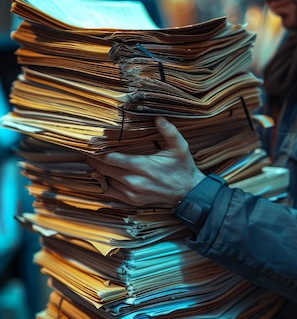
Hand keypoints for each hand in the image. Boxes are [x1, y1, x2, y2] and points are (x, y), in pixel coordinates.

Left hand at [86, 117, 205, 206]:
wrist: (188, 193)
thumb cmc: (183, 168)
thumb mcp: (180, 147)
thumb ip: (169, 131)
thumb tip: (158, 117)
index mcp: (142, 166)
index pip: (111, 159)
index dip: (97, 151)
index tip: (89, 144)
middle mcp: (134, 181)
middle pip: (104, 170)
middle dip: (94, 160)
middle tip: (86, 150)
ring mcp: (132, 193)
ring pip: (106, 181)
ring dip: (99, 172)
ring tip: (93, 161)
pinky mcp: (133, 201)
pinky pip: (112, 192)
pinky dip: (105, 183)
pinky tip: (103, 175)